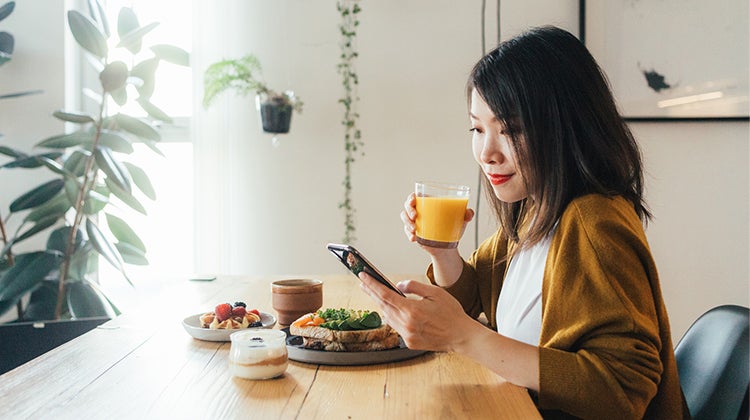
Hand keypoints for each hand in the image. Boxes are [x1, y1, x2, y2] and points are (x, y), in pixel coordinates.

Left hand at [358, 271, 479, 351]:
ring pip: (388, 317)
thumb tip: (398, 286)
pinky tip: (392, 310)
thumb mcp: (435, 293)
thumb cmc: (451, 313)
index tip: (362, 276)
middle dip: (372, 293)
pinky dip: (392, 316)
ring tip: (375, 294)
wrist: (461, 336)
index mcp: (412, 310)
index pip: (385, 294)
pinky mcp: (410, 342)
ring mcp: (407, 335)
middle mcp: (406, 324)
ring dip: (381, 305)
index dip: (372, 284)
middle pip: (383, 305)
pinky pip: (396, 327)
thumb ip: (414, 287)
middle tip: (363, 283)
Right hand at [400, 193, 474, 251]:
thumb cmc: (453, 227)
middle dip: (408, 210)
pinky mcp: (413, 233)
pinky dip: (408, 234)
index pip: (415, 196)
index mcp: (428, 203)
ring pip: (404, 218)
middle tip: (415, 216)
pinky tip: (414, 238)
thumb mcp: (461, 220)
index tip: (414, 200)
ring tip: (414, 230)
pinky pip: (406, 232)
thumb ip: (467, 214)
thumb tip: (469, 213)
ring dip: (407, 223)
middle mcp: (419, 211)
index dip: (411, 197)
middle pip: (407, 206)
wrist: (448, 246)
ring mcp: (414, 222)